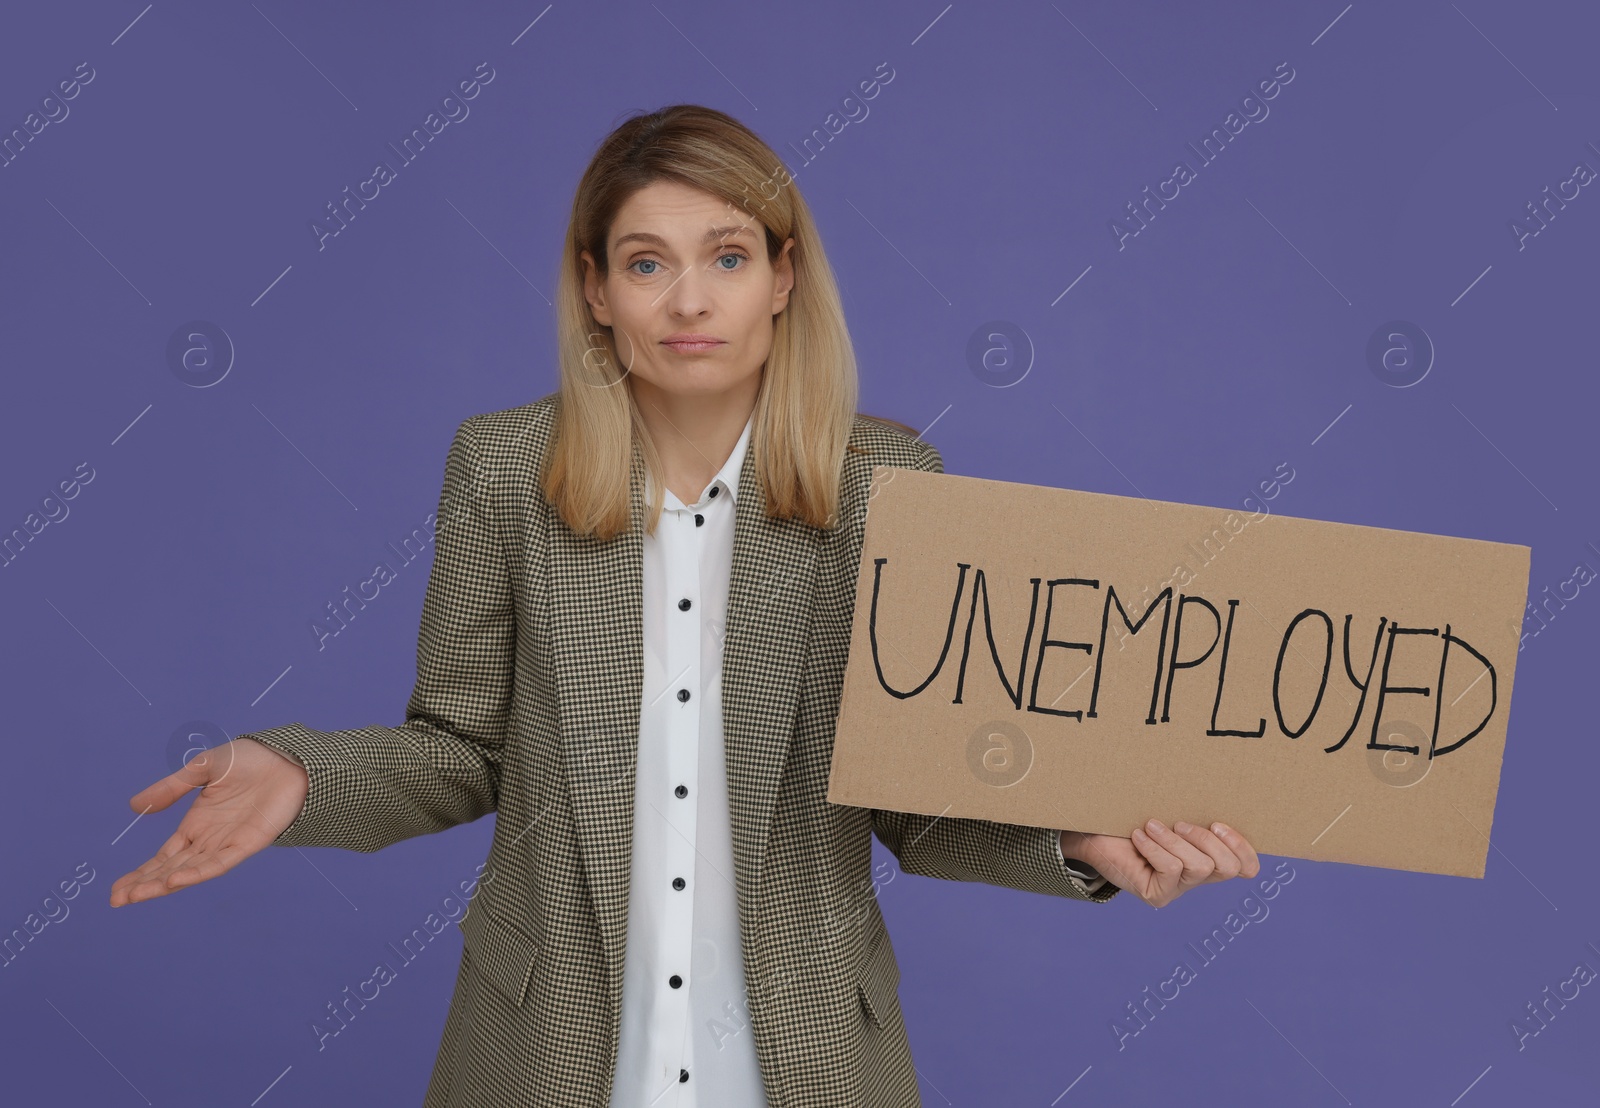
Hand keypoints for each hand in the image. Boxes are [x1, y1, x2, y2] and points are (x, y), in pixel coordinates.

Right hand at [109, 739, 307, 906]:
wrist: (289, 758)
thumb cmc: (250, 761)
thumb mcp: (203, 769)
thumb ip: (172, 788)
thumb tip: (134, 806)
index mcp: (196, 825)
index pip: (163, 857)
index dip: (141, 873)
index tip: (116, 889)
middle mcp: (209, 839)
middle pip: (171, 869)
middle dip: (144, 885)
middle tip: (116, 900)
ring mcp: (228, 843)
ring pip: (190, 871)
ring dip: (163, 884)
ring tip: (135, 896)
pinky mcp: (249, 843)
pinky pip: (219, 863)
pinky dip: (198, 873)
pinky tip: (176, 880)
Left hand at [1061, 819, 1260, 908]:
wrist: (1094, 833)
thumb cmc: (1133, 817)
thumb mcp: (1168, 811)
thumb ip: (1192, 811)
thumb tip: (1213, 792)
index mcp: (1207, 857)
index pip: (1246, 867)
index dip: (1242, 847)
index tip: (1218, 823)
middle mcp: (1196, 878)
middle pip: (1228, 868)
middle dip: (1207, 839)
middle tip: (1179, 823)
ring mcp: (1177, 890)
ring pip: (1198, 867)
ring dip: (1175, 841)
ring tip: (1152, 825)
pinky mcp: (1157, 895)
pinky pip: (1170, 870)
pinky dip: (1155, 848)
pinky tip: (1138, 836)